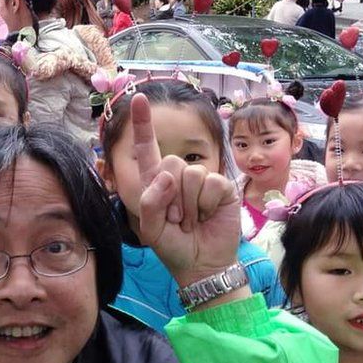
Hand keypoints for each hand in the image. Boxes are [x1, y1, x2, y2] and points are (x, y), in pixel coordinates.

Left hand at [131, 93, 241, 285]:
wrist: (201, 263)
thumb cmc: (172, 246)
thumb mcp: (151, 228)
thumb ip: (151, 201)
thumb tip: (168, 175)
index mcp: (155, 181)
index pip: (148, 148)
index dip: (144, 123)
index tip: (139, 98)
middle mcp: (177, 176)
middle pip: (171, 162)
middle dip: (171, 196)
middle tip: (177, 219)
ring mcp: (202, 180)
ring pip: (192, 174)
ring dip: (189, 205)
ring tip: (192, 221)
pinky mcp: (222, 187)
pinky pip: (212, 184)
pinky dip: (207, 205)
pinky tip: (208, 216)